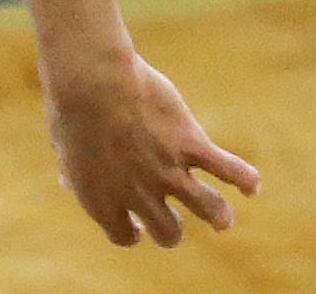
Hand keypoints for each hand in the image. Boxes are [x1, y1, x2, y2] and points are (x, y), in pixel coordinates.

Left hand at [46, 50, 259, 246]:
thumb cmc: (71, 105)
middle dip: (173, 231)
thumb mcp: (63, 144)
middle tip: (177, 222)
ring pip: (208, 209)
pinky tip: (252, 185)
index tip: (139, 227)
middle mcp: (139, 194)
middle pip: (169, 232)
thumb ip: (73, 170)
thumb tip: (67, 181)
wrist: (91, 80)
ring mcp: (168, 171)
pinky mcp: (190, 144)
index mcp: (103, 200)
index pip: (124, 235)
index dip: (134, 232)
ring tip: (224, 220)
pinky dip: (244, 178)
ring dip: (219, 217)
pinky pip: (226, 169)